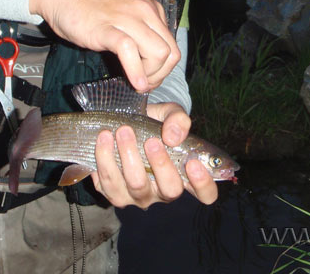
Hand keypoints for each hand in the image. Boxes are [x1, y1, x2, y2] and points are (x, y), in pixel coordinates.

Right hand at [28, 0, 178, 90]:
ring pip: (159, 54)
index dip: (164, 68)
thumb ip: (136, 30)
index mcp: (150, 9)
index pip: (172, 45)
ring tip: (137, 84)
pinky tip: (134, 83)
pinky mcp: (106, 28)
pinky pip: (130, 51)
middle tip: (144, 84)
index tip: (149, 77)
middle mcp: (144, 12)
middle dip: (161, 75)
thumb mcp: (122, 13)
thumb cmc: (87, 1)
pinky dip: (136, 72)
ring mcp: (127, 19)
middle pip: (171, 53)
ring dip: (151, 76)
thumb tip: (143, 59)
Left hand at [90, 102, 218, 208]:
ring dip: (128, 156)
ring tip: (121, 131)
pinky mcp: (112, 193)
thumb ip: (178, 119)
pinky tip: (103, 139)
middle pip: (170, 191)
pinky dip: (104, 159)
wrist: (124, 122)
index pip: (206, 193)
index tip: (193, 163)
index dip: (203, 184)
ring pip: (136, 186)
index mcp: (185, 175)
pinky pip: (107, 183)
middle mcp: (163, 191)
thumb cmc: (155, 124)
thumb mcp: (170, 114)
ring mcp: (138, 196)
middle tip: (151, 141)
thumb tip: (172, 137)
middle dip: (161, 164)